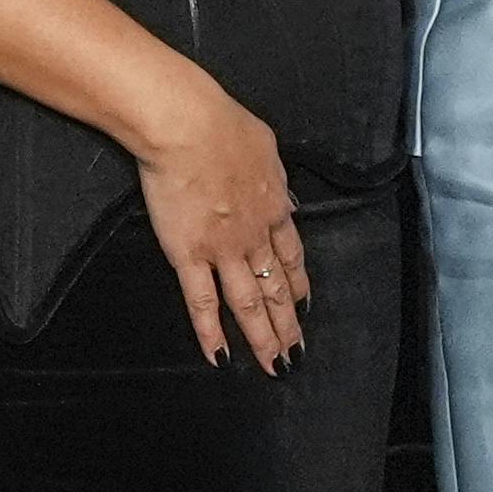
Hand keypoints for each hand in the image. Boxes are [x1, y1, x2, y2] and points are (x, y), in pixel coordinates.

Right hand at [134, 78, 310, 370]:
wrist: (188, 125)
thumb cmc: (224, 125)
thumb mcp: (267, 148)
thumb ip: (275, 178)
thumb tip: (282, 196)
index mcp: (274, 206)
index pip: (292, 255)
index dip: (299, 283)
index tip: (305, 304)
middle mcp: (255, 235)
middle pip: (277, 287)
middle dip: (288, 324)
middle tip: (297, 353)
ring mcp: (223, 250)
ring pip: (249, 303)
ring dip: (263, 338)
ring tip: (274, 366)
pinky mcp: (188, 255)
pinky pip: (201, 302)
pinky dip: (212, 332)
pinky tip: (221, 357)